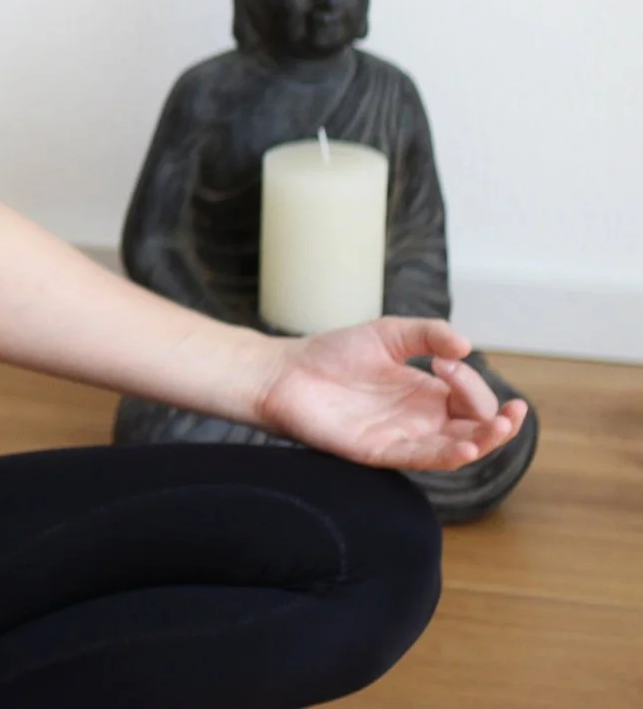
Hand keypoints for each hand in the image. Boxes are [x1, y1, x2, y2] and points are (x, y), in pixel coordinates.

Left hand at [254, 316, 528, 470]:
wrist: (285, 372)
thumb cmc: (334, 353)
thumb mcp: (389, 334)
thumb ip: (428, 334)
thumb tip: (468, 345)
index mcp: (429, 394)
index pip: (473, 399)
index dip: (472, 383)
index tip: (445, 360)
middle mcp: (422, 420)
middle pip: (477, 429)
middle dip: (500, 422)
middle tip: (508, 410)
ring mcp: (403, 437)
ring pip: (458, 449)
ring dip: (486, 441)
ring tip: (501, 427)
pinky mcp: (379, 451)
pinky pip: (421, 459)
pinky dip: (448, 455)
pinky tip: (467, 447)